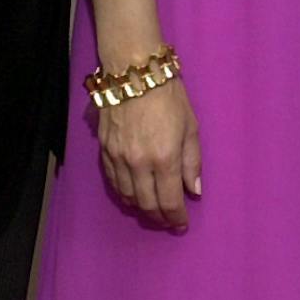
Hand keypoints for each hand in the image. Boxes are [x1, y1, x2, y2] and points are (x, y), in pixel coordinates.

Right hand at [97, 78, 201, 230]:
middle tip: (169, 222)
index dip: (176, 217)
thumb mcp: (191, 126)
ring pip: (128, 197)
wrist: (134, 74)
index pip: (169, 200)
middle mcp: (139, 163)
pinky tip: (133, 196)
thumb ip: (192, 162)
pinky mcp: (104, 152)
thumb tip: (195, 190)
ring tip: (154, 211)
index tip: (182, 225)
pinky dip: (124, 195)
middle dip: (160, 218)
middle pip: (147, 204)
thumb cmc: (169, 96)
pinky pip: (114, 183)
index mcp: (165, 157)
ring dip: (141, 209)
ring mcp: (118, 159)